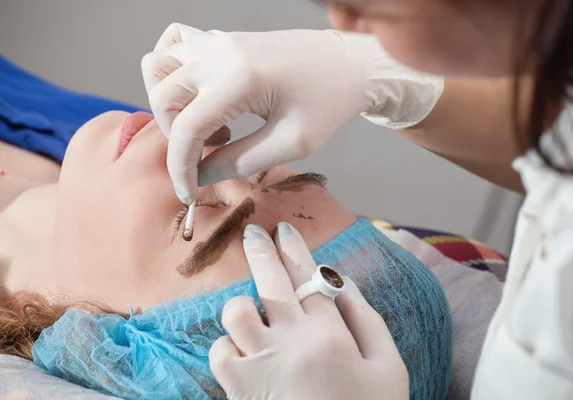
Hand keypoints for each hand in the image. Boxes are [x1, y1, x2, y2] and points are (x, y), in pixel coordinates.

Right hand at [141, 24, 442, 204]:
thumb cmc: (331, 101)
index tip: (190, 192)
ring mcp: (219, 40)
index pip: (187, 127)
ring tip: (209, 123)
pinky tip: (198, 92)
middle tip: (211, 153)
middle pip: (164, 96)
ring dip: (171, 102)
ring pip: (160, 65)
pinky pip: (177, 42)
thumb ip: (241, 161)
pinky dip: (173, 69)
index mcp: (239, 79)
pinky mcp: (224, 38)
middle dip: (176, 136)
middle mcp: (220, 53)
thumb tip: (201, 175)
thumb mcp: (292, 142)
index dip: (181, 167)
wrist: (352, 64)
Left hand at [208, 222, 408, 399]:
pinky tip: (245, 349)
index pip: (308, 277)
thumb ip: (368, 320)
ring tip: (256, 312)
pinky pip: (219, 352)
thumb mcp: (389, 368)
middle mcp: (289, 344)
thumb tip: (341, 284)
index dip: (295, 249)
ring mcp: (259, 368)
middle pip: (268, 282)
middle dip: (260, 251)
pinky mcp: (239, 392)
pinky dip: (228, 344)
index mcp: (329, 336)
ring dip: (244, 306)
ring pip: (235, 314)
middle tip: (254, 233)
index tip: (283, 230)